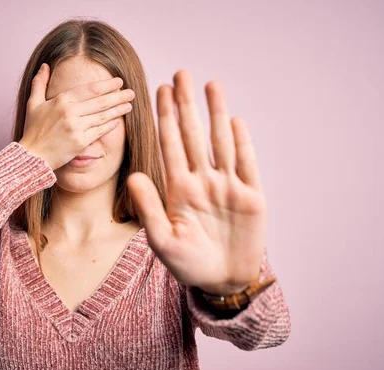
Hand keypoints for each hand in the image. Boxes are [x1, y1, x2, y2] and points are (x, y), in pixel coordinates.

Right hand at [19, 63, 134, 170]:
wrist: (32, 156)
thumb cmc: (33, 131)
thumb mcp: (33, 104)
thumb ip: (40, 83)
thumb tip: (45, 66)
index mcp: (61, 100)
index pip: (90, 89)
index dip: (107, 85)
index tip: (119, 82)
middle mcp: (70, 112)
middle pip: (100, 101)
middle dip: (118, 96)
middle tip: (131, 92)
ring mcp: (76, 127)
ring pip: (103, 115)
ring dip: (118, 109)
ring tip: (130, 105)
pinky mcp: (81, 142)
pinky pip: (100, 131)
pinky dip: (110, 124)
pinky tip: (118, 120)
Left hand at [126, 70, 267, 295]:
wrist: (221, 281)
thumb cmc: (188, 264)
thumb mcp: (163, 239)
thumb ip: (149, 208)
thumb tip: (133, 176)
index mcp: (178, 188)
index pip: (169, 145)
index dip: (164, 118)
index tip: (159, 91)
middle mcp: (201, 180)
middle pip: (192, 135)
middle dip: (186, 105)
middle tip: (181, 74)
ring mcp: (227, 185)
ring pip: (220, 142)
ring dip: (215, 114)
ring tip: (210, 85)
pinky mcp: (251, 196)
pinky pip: (246, 163)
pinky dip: (241, 143)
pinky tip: (234, 120)